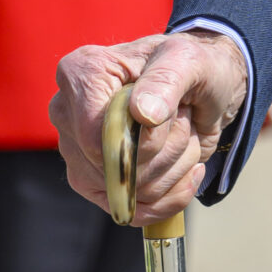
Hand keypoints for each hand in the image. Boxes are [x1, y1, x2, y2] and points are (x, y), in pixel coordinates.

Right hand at [51, 30, 249, 223]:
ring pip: (127, 191)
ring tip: (185, 135)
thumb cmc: (191, 67)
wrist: (203, 88)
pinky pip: (132, 210)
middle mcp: (68, 115)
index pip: (97, 135)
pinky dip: (172, 196)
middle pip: (113, 167)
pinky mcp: (94, 182)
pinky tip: (190, 170)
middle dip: (167, 150)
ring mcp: (78, 152)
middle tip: (185, 119)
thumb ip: (165, 81)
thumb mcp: (188, 61)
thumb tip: (142, 114)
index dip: (144, 139)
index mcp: (81, 74)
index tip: (177, 115)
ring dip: (174, 167)